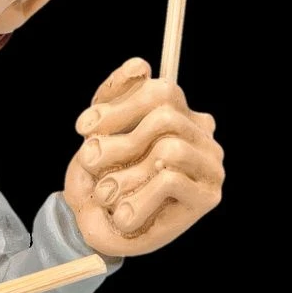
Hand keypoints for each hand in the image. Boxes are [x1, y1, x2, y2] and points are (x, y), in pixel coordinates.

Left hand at [64, 57, 223, 256]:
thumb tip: (141, 64)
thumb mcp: (98, 133)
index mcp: (176, 110)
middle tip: (89, 161)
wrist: (100, 227)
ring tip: (107, 193)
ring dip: (126, 174)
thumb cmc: (101, 176)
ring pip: (169, 147)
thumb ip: (114, 96)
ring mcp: (209, 162)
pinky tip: (124, 215)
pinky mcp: (207, 196)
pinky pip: (171, 181)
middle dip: (118, 140)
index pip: (158, 89)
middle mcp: (200, 131)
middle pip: (165, 113)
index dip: (116, 107)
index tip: (83, 129)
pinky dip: (138, 199)